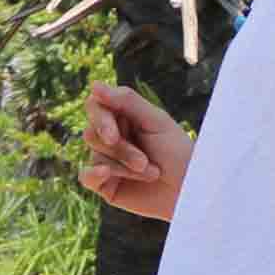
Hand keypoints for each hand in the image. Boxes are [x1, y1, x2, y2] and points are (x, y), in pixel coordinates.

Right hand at [77, 84, 192, 221]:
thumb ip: (126, 101)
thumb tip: (94, 85)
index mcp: (122, 116)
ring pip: (95, 155)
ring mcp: (105, 160)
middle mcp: (110, 136)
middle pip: (91, 133)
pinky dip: (93, 174)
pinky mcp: (104, 184)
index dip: (100, 120)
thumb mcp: (155, 121)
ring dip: (123, 165)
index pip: (95, 107)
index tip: (113, 136)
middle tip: (143, 161)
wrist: (188, 189)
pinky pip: (86, 176)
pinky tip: (105, 174)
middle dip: (120, 149)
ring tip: (151, 173)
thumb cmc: (177, 152)